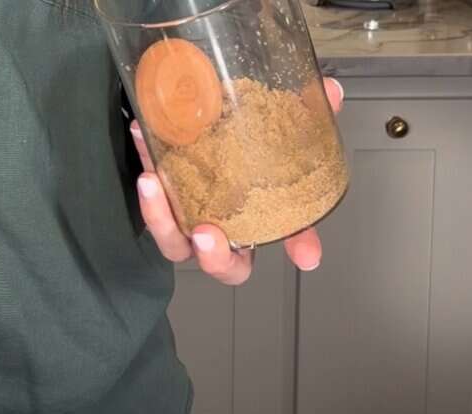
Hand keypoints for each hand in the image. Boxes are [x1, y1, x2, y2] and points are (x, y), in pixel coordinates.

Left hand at [133, 77, 344, 285]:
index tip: (308, 256)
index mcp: (256, 222)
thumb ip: (302, 116)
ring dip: (161, 217)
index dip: (300, 247)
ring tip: (152, 184)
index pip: (288, 238)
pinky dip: (145, 167)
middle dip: (215, 256)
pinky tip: (143, 137)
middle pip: (222, 263)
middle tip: (207, 235)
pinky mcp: (159, 201)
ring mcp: (188, 222)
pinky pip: (150, 195)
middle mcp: (222, 230)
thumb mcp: (274, 128)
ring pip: (172, 241)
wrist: (195, 122)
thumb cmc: (238, 144)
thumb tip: (328, 92)